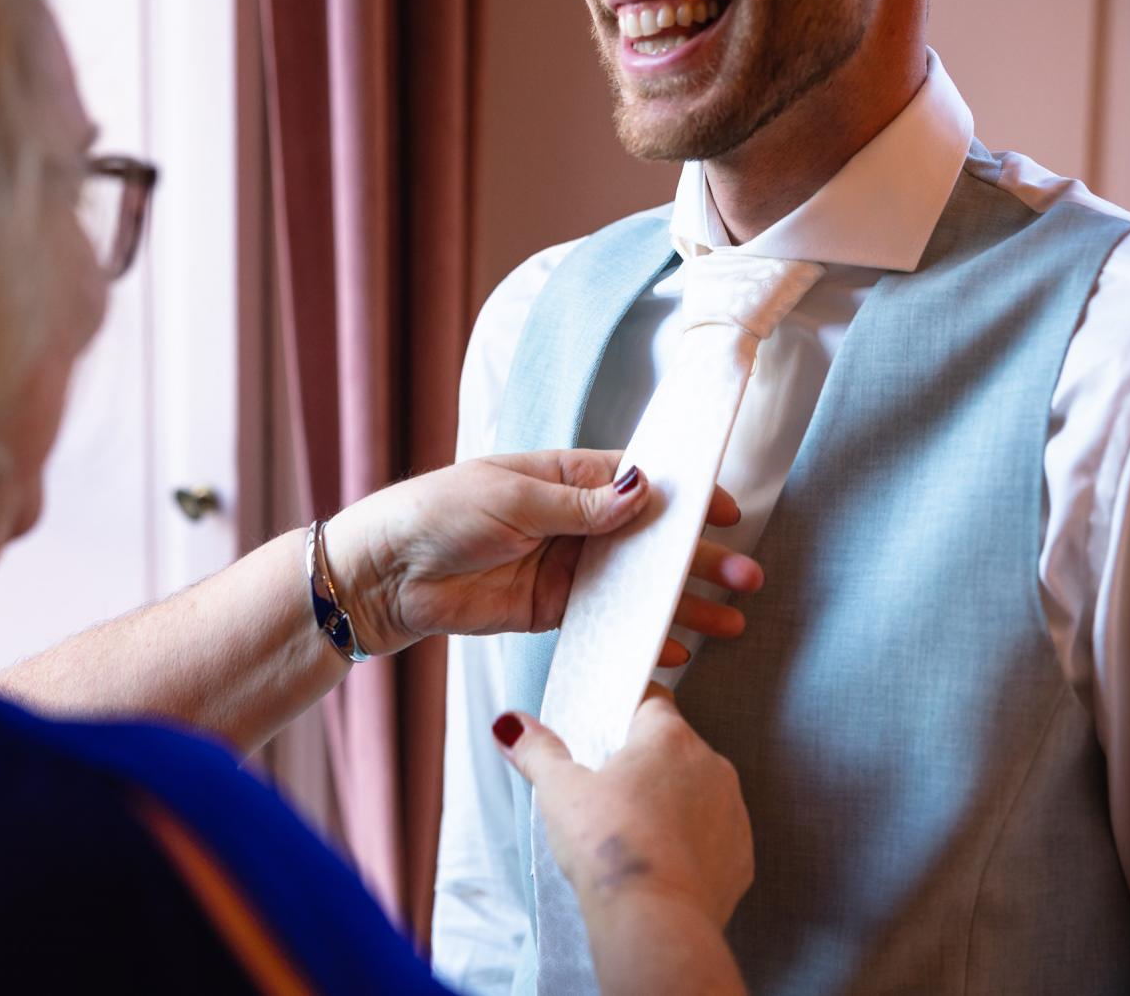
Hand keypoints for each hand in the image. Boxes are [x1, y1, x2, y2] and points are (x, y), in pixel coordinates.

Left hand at [322, 449, 761, 656]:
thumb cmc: (438, 514)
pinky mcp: (548, 610)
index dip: (683, 498)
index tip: (725, 512)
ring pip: (634, 585)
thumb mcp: (510, 499)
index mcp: (562, 478)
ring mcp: (563, 567)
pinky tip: (672, 651)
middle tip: (743, 576)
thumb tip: (640, 491)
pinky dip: (637, 636)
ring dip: (679, 603)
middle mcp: (570, 521)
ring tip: (727, 621)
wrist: (386, 573)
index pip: (636, 482)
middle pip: (647, 540)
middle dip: (695, 559)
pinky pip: (604, 622)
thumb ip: (578, 506)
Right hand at [494, 685, 752, 927]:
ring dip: (672, 803)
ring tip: (633, 832)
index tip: (608, 730)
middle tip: (609, 790)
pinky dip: (691, 845)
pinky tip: (660, 863)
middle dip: (646, 764)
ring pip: (699, 792)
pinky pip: (715, 837)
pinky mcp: (740, 857)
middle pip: (675, 749)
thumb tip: (512, 725)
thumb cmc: (609, 847)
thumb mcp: (560, 791)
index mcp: (668, 738)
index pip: (653, 702)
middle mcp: (710, 765)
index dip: (627, 711)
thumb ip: (538, 751)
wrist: (654, 919)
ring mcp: (732, 812)